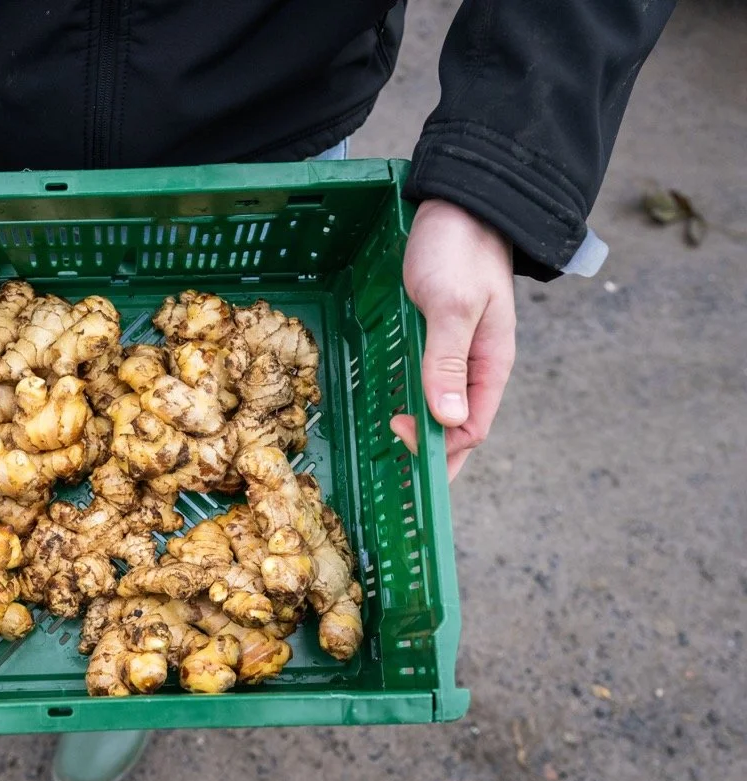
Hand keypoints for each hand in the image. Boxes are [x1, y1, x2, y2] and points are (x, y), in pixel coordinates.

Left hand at [390, 199, 515, 480]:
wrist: (459, 204)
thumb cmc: (459, 250)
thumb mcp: (452, 305)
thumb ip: (447, 360)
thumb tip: (449, 420)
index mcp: (490, 366)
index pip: (470, 430)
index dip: (436, 445)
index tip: (396, 436)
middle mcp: (476, 369)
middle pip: (456, 430)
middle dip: (429, 457)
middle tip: (391, 479)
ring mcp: (456, 356)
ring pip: (440, 410)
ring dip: (418, 434)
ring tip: (387, 456)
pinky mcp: (435, 340)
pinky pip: (425, 384)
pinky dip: (410, 404)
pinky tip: (388, 411)